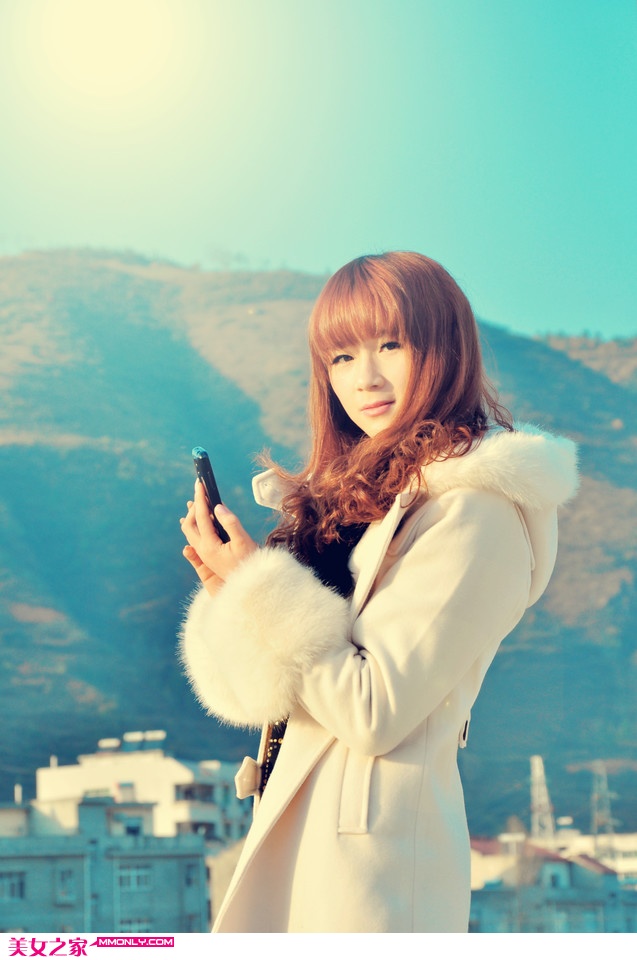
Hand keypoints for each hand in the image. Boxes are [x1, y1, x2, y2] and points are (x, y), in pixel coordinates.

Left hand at [179, 481, 257, 596]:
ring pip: (191, 532)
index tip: (199, 484)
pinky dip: (197, 525)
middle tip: (201, 492)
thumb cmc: (250, 563)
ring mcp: (205, 555)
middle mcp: (203, 550)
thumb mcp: (244, 541)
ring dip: (193, 516)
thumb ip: (231, 523)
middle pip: (189, 524)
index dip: (200, 498)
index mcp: (209, 546)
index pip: (201, 517)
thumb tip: (218, 506)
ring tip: (198, 502)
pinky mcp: (209, 557)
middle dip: (194, 507)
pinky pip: (196, 538)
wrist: (251, 586)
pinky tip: (203, 520)